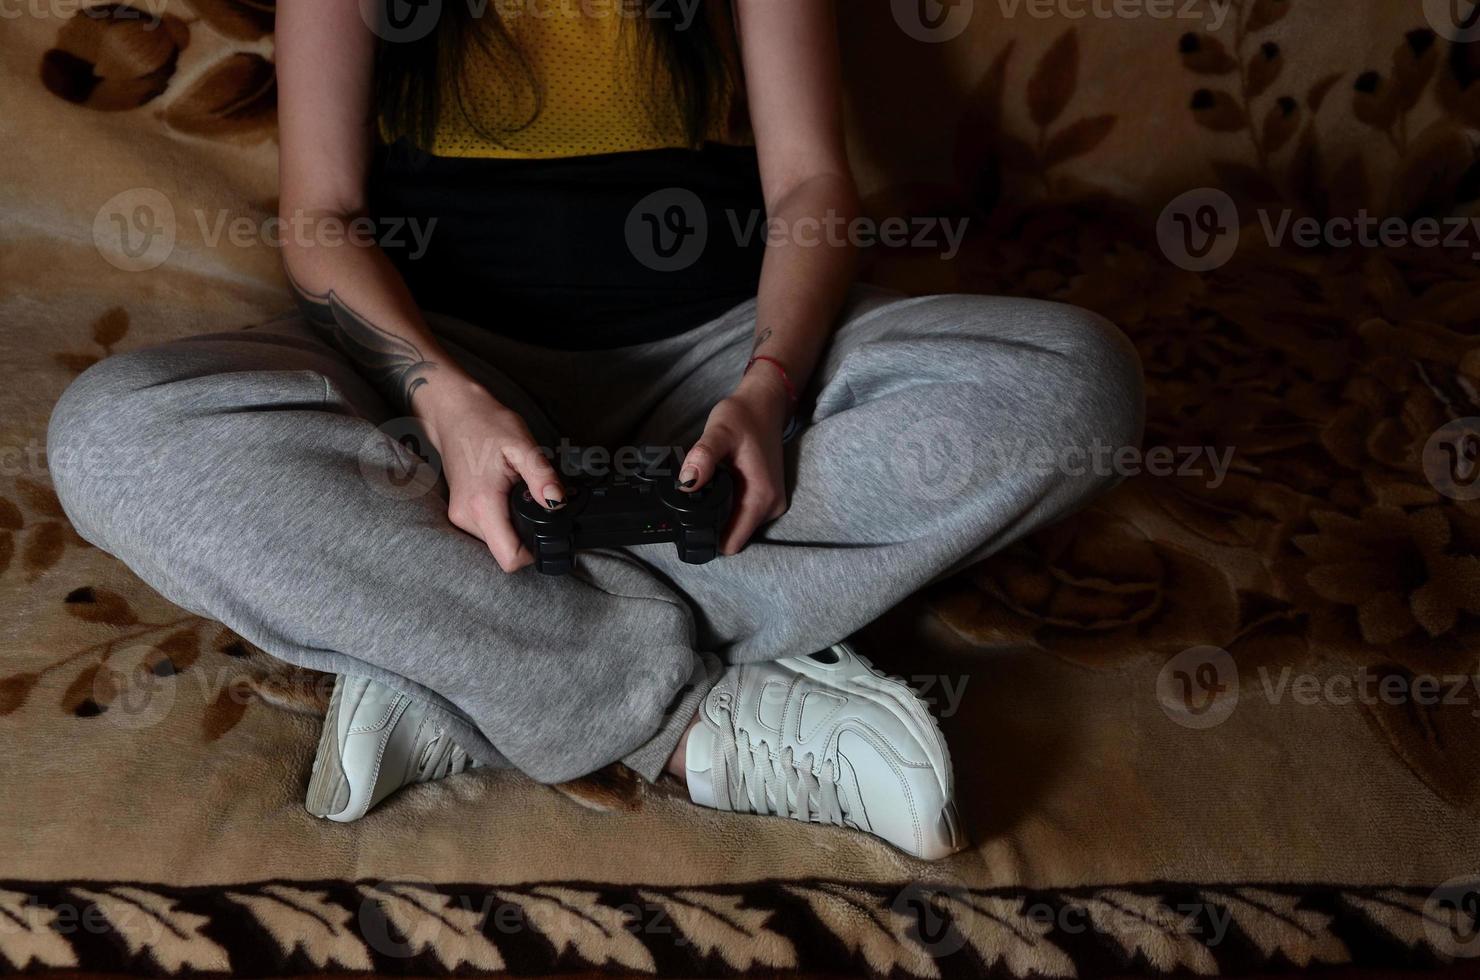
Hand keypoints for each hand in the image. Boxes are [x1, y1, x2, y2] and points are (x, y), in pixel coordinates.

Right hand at [418, 380, 563, 572]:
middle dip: (526, 537)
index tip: (548, 532)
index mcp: (482, 504)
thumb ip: (542, 476)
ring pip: (496, 544)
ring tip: (519, 496)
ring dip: (514, 528)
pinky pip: (488, 531)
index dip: (533, 553)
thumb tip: (558, 503)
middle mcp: (466, 516)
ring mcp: (459, 517)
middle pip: (504, 553)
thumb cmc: (486, 424)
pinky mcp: (460, 513)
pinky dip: (503, 521)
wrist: (455, 413)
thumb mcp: (522, 445)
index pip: (509, 558)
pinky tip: (507, 497)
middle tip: (536, 505)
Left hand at [679, 367, 792, 554]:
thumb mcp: (720, 431)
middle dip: (711, 526)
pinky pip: (742, 515)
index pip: (731, 543)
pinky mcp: (766, 498)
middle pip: (733, 537)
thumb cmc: (744, 416)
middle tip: (692, 501)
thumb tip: (686, 483)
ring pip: (737, 526)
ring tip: (706, 491)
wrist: (765, 404)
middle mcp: (771, 507)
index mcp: (761, 498)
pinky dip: (728, 506)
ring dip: (719, 515)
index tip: (687, 526)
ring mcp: (771, 504)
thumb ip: (703, 457)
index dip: (707, 539)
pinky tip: (718, 488)